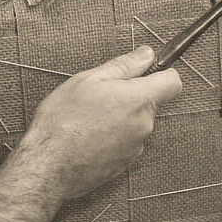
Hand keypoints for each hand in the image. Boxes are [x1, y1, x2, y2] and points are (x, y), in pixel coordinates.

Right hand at [18, 46, 180, 199]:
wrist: (49, 166)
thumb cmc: (63, 122)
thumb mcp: (88, 80)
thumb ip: (123, 65)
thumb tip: (145, 55)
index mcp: (138, 100)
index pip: (172, 82)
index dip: (161, 73)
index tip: (147, 70)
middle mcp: (143, 125)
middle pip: (149, 103)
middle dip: (130, 96)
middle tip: (100, 95)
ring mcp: (135, 147)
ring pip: (135, 123)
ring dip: (119, 118)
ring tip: (89, 118)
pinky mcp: (124, 164)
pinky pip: (125, 142)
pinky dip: (111, 137)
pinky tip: (88, 136)